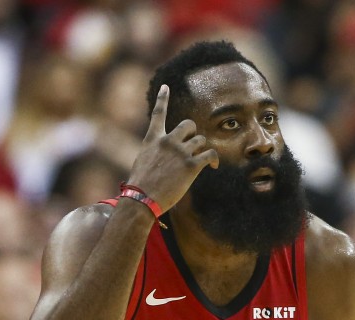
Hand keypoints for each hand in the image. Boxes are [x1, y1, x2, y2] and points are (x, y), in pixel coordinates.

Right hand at [125, 85, 218, 212]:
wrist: (142, 199)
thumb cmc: (141, 186)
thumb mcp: (142, 162)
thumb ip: (155, 153)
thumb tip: (166, 158)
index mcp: (153, 139)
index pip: (158, 113)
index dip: (162, 98)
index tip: (165, 86)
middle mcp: (167, 141)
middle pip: (189, 125)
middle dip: (193, 134)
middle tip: (193, 147)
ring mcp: (180, 152)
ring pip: (201, 141)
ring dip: (202, 150)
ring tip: (199, 162)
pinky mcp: (191, 165)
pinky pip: (210, 154)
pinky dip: (213, 159)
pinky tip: (213, 166)